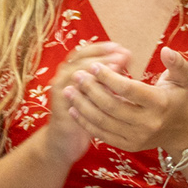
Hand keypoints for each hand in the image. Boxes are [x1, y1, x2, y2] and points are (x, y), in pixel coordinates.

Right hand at [42, 41, 129, 165]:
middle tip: (122, 54)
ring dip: (96, 69)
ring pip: (74, 74)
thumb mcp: (100, 89)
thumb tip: (127, 56)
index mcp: (73, 69)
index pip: (85, 51)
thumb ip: (110, 73)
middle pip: (79, 59)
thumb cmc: (90, 111)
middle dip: (102, 55)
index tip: (121, 47)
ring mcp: (60, 92)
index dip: (102, 48)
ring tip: (117, 67)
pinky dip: (88, 91)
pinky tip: (106, 91)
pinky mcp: (60, 109)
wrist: (66, 139)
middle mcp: (64, 77)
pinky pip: (72, 97)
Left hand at [64, 47, 187, 155]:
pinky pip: (101, 134)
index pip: (129, 89)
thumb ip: (177, 63)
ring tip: (70, 90)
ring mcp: (137, 136)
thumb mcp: (183, 78)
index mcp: (160, 103)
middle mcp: (148, 122)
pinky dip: (85, 122)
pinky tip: (74, 109)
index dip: (109, 77)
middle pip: (111, 106)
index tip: (95, 67)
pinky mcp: (128, 145)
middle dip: (91, 90)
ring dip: (82, 105)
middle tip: (78, 76)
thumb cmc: (178, 97)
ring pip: (102, 121)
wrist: (181, 129)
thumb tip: (166, 50)